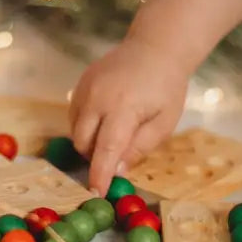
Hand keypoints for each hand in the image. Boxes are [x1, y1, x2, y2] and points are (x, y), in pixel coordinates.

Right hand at [69, 36, 186, 195]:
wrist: (156, 48)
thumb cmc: (166, 88)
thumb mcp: (163, 123)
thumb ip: (139, 148)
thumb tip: (116, 171)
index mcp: (123, 108)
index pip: (106, 149)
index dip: (99, 174)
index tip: (96, 194)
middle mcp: (98, 98)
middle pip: (83, 142)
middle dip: (95, 157)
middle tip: (115, 157)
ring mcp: (85, 88)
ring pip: (76, 130)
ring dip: (90, 142)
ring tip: (114, 133)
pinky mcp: (80, 83)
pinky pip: (75, 115)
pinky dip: (85, 126)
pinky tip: (105, 119)